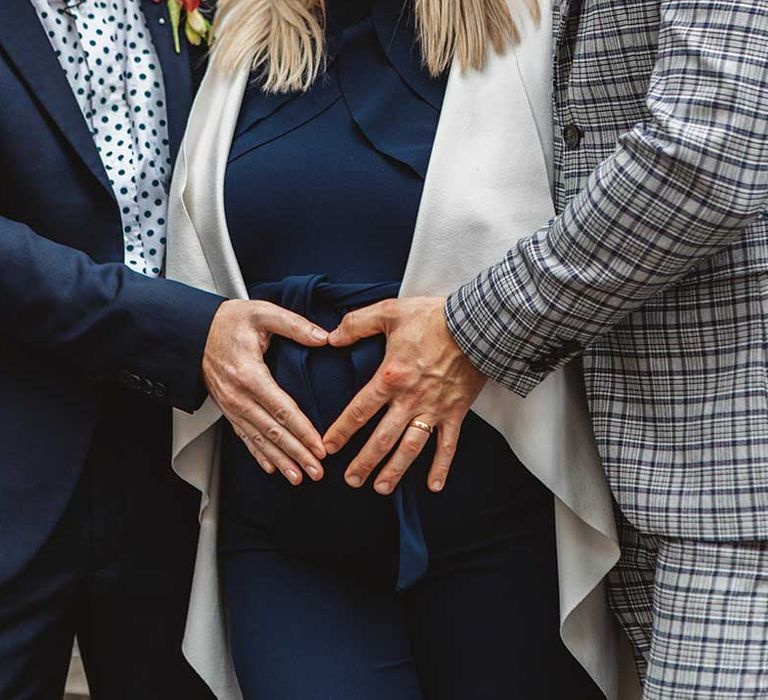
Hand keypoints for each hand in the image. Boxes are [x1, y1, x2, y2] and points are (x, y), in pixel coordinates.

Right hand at [203, 299, 328, 485]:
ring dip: (280, 460)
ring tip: (299, 477)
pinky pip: (244, 436)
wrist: (194, 330)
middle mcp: (238, 396)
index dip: (302, 430)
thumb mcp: (262, 313)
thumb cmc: (230, 321)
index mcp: (250, 374)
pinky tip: (272, 467)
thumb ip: (294, 325)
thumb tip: (324, 337)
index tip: (319, 447)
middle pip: (272, 431)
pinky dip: (259, 454)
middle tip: (317, 471)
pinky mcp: (228, 409)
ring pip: (259, 439)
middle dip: (296, 453)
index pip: (282, 409)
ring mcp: (231, 406)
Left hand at [323, 297, 486, 494]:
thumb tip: (330, 337)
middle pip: (382, 438)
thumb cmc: (433, 317)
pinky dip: (441, 467)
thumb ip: (357, 324)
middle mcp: (410, 399)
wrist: (477, 324)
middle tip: (351, 481)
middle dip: (364, 462)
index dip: (342, 431)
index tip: (328, 448)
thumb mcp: (389, 312)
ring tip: (380, 488)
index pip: (359, 410)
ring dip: (395, 470)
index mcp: (390, 377)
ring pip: (411, 448)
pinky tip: (433, 487)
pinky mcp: (456, 412)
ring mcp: (434, 409)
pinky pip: (448, 445)